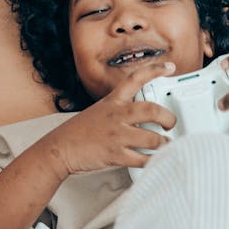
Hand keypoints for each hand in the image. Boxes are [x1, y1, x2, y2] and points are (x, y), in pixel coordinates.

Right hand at [40, 60, 177, 176]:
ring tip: (164, 145)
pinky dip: (153, 161)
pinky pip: (143, 159)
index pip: (135, 79)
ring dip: (164, 144)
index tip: (169, 67)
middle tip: (170, 123)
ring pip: (153, 138)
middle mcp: (117, 116)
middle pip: (153, 110)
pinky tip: (155, 160)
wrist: (58, 149)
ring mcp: (117, 135)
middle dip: (169, 118)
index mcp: (112, 102)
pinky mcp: (116, 155)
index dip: (155, 70)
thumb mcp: (97, 112)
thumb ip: (117, 111)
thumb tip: (138, 117)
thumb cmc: (76, 133)